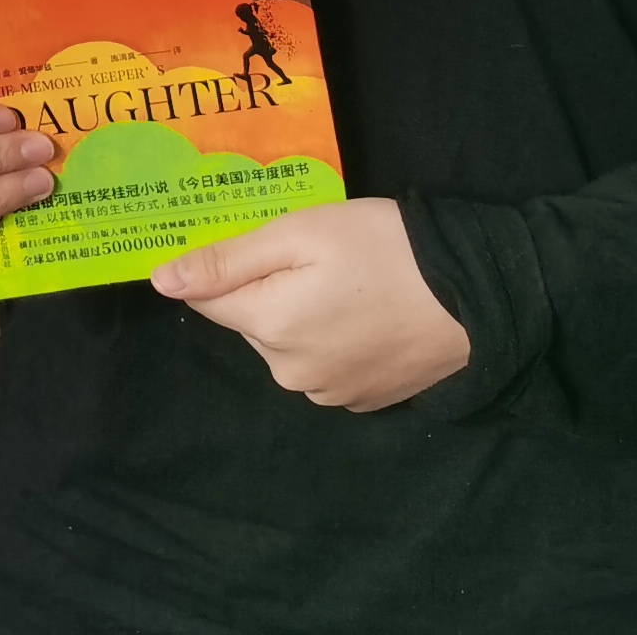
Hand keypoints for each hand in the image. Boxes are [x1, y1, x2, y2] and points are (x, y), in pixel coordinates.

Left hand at [153, 199, 472, 409]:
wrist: (475, 294)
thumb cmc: (382, 248)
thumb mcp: (298, 234)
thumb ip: (226, 261)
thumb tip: (161, 281)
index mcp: (269, 327)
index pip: (212, 299)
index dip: (229, 266)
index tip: (261, 245)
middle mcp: (290, 372)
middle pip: (252, 321)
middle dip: (270, 288)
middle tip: (320, 257)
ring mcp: (329, 393)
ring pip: (287, 343)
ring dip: (302, 314)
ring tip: (349, 283)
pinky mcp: (364, 401)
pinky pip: (324, 363)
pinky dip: (334, 338)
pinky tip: (367, 313)